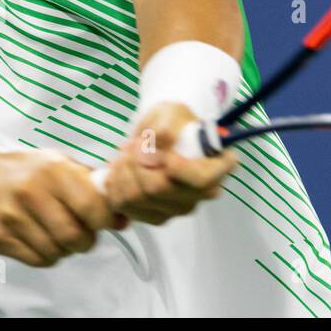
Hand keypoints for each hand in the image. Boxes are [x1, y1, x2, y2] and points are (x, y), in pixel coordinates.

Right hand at [0, 149, 118, 266]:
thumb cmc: (32, 172)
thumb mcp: (62, 166)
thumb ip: (94, 189)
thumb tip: (123, 219)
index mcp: (53, 170)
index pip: (91, 207)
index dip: (104, 221)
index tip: (103, 221)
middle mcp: (30, 192)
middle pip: (74, 237)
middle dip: (86, 241)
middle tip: (82, 233)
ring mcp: (10, 216)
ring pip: (55, 252)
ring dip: (65, 249)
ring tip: (58, 233)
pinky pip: (36, 260)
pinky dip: (46, 255)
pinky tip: (41, 238)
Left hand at [102, 102, 238, 224]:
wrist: (163, 136)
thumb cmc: (174, 123)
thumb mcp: (172, 113)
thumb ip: (165, 129)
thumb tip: (153, 148)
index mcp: (215, 168)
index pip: (200, 179)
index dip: (177, 168)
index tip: (159, 152)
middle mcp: (200, 195)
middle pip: (157, 188)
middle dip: (135, 162)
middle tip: (132, 144)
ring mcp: (178, 209)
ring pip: (137, 198)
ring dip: (122, 172)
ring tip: (125, 154)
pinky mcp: (156, 217)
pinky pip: (125, 207)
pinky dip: (115, 187)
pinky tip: (119, 172)